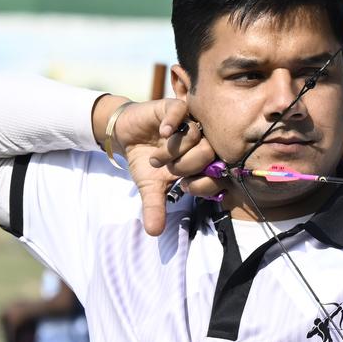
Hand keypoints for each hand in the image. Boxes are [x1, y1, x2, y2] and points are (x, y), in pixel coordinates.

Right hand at [96, 97, 217, 234]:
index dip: (200, 182)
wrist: (127, 135)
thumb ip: (155, 207)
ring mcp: (188, 123)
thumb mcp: (149, 187)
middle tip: (166, 169)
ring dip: (173, 150)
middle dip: (185, 165)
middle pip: (209, 153)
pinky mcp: (173, 108)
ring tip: (157, 158)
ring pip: (196, 135)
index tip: (182, 186)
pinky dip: (173, 123)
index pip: (216, 171)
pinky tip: (162, 132)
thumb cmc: (144, 160)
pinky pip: (181, 112)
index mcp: (200, 161)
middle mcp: (199, 142)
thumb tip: (153, 233)